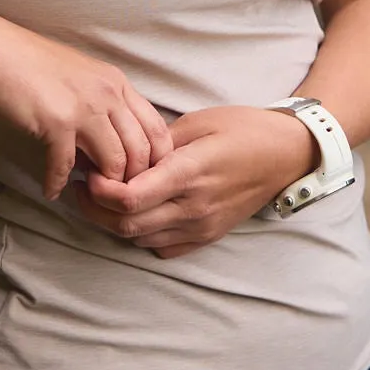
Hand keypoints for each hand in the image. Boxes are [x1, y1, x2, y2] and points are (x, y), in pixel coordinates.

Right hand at [0, 10, 173, 198]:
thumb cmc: (32, 65)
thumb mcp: (82, 78)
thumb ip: (102, 109)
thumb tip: (104, 151)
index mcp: (118, 83)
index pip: (157, 130)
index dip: (154, 160)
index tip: (137, 177)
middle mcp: (109, 95)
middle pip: (141, 151)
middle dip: (131, 179)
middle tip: (113, 192)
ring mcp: (85, 109)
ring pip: (114, 163)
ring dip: (101, 185)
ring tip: (87, 191)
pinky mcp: (57, 124)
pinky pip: (66, 167)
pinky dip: (58, 183)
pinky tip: (51, 190)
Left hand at [73, 105, 319, 257]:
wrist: (287, 155)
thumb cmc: (243, 129)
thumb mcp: (199, 122)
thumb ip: (159, 142)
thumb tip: (123, 156)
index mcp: (190, 173)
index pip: (131, 197)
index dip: (99, 191)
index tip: (89, 173)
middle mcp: (194, 206)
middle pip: (127, 224)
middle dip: (95, 209)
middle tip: (83, 186)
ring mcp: (201, 226)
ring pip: (140, 238)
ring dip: (114, 222)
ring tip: (101, 199)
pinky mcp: (207, 236)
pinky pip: (161, 247)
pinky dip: (140, 235)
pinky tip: (136, 213)